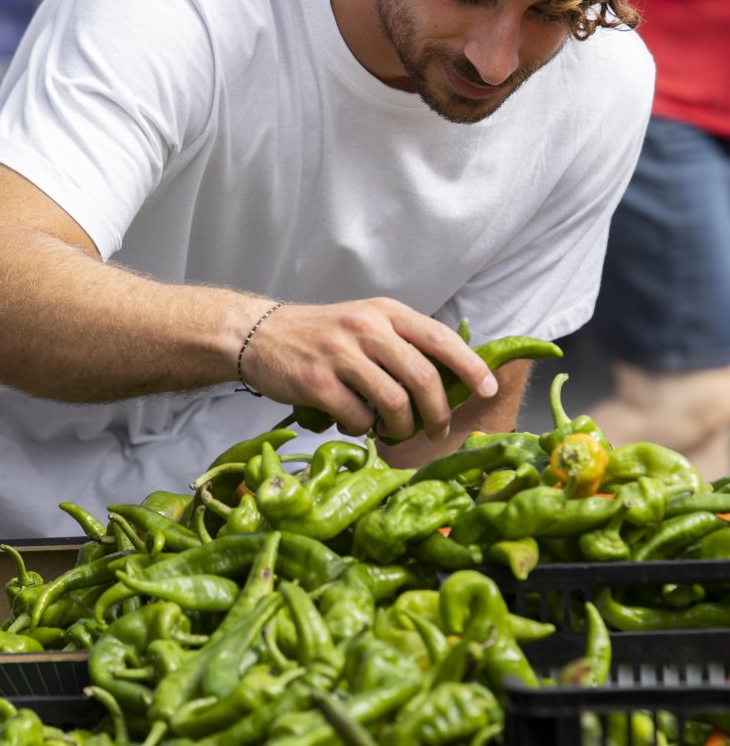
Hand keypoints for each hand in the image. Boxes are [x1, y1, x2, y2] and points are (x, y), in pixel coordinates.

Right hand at [240, 297, 497, 443]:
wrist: (259, 335)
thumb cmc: (320, 335)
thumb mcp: (365, 322)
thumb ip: (402, 342)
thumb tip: (451, 377)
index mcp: (386, 313)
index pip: (441, 338)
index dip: (470, 367)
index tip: (487, 390)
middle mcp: (367, 328)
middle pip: (423, 379)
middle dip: (438, 414)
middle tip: (437, 432)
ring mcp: (341, 355)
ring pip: (394, 404)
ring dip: (401, 428)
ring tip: (394, 432)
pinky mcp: (317, 383)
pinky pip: (358, 418)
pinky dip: (364, 429)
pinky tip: (356, 423)